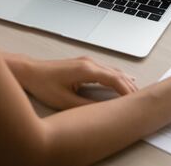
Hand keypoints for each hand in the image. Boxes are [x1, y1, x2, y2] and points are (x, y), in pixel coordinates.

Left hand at [9, 55, 137, 109]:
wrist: (30, 71)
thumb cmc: (44, 84)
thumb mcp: (66, 101)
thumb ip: (87, 106)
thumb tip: (103, 110)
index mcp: (86, 70)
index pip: (114, 80)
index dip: (126, 91)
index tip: (135, 100)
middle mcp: (89, 62)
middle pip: (116, 74)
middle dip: (129, 86)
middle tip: (141, 98)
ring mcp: (86, 61)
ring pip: (112, 70)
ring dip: (124, 80)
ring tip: (136, 91)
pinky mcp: (83, 63)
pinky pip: (106, 69)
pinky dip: (116, 76)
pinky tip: (122, 79)